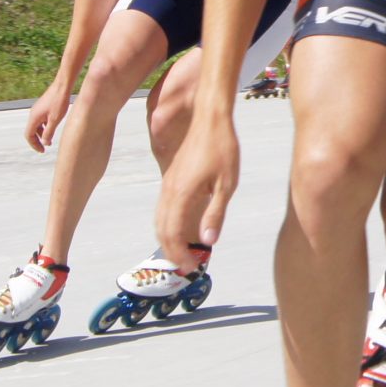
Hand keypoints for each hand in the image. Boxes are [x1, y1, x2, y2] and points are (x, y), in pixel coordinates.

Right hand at [24, 82, 71, 152]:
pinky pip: (40, 120)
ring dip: (41, 134)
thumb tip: (45, 142)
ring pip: (36, 125)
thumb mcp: (55, 120)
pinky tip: (52, 128)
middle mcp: (33, 114)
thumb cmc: (59, 102)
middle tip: (45, 148)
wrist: (62, 85)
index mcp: (34, 118)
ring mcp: (37, 109)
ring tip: (50, 140)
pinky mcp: (42, 106)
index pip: (28, 135)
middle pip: (31, 131)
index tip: (42, 151)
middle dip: (37, 140)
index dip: (34, 145)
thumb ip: (49, 132)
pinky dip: (44, 127)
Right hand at [156, 112, 238, 264]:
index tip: (190, 267)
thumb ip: (215, 213)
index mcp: (181, 194)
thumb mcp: (226, 184)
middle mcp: (169, 191)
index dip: (178, 254)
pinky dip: (167, 225)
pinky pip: (162, 208)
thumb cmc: (222, 149)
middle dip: (171, 251)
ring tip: (183, 252)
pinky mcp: (170, 178)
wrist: (210, 119)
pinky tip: (180, 229)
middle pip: (162, 230)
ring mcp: (167, 184)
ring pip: (159, 220)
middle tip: (187, 266)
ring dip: (168, 239)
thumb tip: (208, 240)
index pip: (172, 234)